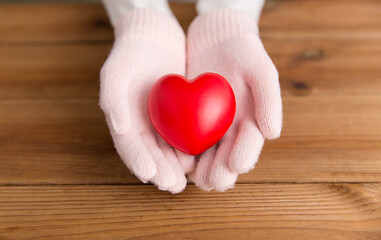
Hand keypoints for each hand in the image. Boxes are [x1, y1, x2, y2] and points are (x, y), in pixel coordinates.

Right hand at [100, 9, 193, 192]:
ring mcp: (162, 121)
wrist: (155, 36)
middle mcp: (143, 125)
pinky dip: (190, 148)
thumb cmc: (131, 53)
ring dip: (175, 166)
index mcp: (124, 120)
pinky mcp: (181, 114)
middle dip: (161, 172)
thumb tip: (120, 128)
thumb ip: (113, 99)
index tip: (149, 174)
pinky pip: (185, 134)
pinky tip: (199, 156)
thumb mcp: (116, 71)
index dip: (138, 161)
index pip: (129, 146)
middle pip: (151, 154)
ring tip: (186, 178)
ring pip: (168, 150)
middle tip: (172, 185)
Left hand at [187, 9, 281, 190]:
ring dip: (201, 169)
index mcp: (251, 122)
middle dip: (220, 172)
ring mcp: (209, 127)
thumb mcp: (261, 70)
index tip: (236, 165)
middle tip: (212, 181)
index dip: (244, 157)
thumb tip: (274, 134)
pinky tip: (178, 159)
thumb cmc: (244, 52)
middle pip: (226, 158)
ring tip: (195, 177)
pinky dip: (183, 151)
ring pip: (206, 156)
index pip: (249, 146)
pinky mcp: (189, 120)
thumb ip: (270, 100)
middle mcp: (230, 130)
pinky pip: (186, 140)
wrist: (217, 38)